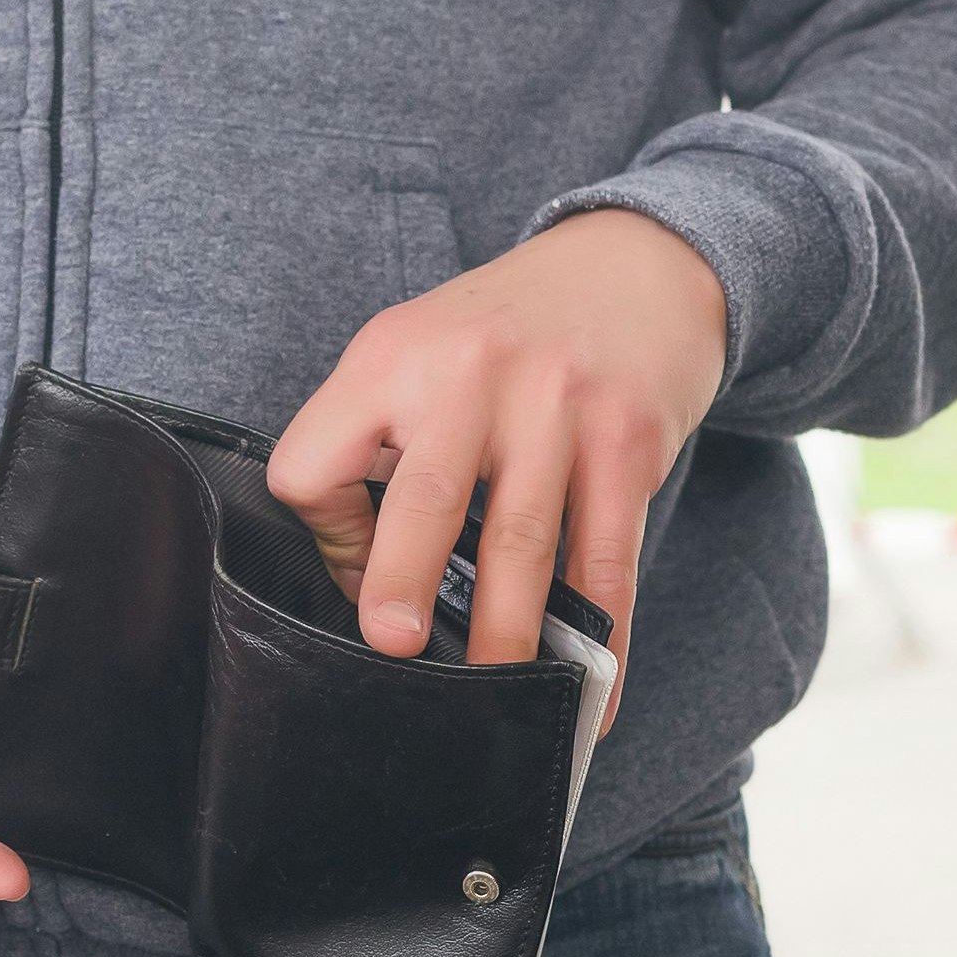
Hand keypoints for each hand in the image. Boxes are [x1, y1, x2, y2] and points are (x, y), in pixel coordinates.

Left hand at [267, 207, 727, 721]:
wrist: (639, 264)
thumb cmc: (513, 330)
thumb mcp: (421, 351)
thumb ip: (378, 441)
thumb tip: (360, 573)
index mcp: (393, 356)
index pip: (318, 460)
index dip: (324, 528)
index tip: (354, 568)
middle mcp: (471, 373)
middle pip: (424, 498)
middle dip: (403, 582)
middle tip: (394, 648)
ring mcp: (557, 405)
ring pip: (521, 541)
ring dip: (506, 632)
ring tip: (495, 692)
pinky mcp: (629, 438)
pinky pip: (608, 557)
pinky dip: (602, 631)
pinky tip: (593, 684)